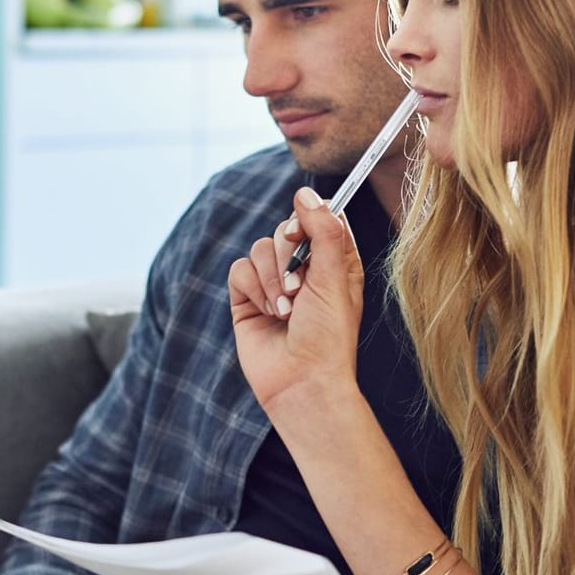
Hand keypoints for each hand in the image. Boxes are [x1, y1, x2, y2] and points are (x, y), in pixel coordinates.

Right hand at [227, 186, 364, 420]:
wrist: (301, 382)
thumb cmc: (328, 337)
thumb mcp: (334, 278)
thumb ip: (322, 231)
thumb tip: (304, 192)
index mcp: (335, 261)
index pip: (319, 218)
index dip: (309, 218)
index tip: (304, 231)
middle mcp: (304, 269)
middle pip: (284, 229)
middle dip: (288, 255)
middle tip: (299, 287)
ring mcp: (274, 284)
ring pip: (260, 248)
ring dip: (272, 278)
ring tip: (286, 310)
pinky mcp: (247, 299)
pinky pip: (239, 270)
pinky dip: (253, 289)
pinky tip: (268, 314)